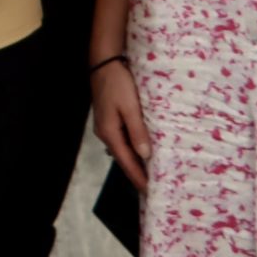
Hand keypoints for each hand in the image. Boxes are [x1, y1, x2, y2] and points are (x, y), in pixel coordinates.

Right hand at [91, 58, 151, 193]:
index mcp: (110, 133)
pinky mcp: (109, 118)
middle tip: (153, 187)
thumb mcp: (130, 107)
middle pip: (123, 158)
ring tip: (149, 172)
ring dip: (135, 161)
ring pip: (122, 149)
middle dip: (136, 173)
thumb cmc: (119, 84)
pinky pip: (122, 140)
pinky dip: (132, 148)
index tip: (149, 192)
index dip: (138, 177)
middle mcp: (105, 133)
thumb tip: (145, 155)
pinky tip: (141, 150)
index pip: (126, 162)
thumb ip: (137, 131)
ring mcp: (106, 126)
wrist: (104, 64)